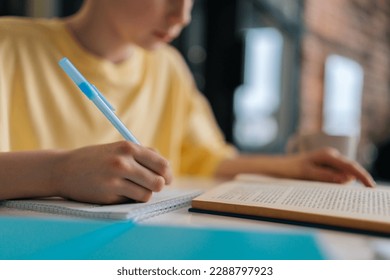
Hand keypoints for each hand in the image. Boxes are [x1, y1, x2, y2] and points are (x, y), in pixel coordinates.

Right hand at [52, 141, 172, 203]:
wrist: (63, 169)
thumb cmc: (95, 159)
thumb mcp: (118, 149)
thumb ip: (142, 155)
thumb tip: (166, 168)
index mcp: (128, 147)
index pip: (161, 164)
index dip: (168, 174)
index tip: (167, 179)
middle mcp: (123, 162)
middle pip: (158, 181)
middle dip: (158, 186)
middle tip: (152, 186)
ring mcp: (115, 179)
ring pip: (147, 194)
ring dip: (143, 194)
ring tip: (132, 188)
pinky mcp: (108, 195)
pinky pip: (131, 201)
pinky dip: (129, 199)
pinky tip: (118, 192)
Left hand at [288, 147, 374, 186]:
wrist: (280, 167)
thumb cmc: (291, 169)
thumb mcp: (307, 173)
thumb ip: (326, 175)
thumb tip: (345, 179)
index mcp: (328, 155)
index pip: (351, 166)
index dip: (362, 176)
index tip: (370, 187)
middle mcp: (331, 156)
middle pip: (349, 171)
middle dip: (349, 181)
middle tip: (335, 187)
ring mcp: (329, 161)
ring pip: (343, 174)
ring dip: (339, 183)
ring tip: (320, 184)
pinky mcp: (326, 166)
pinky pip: (336, 175)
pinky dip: (334, 182)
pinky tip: (324, 185)